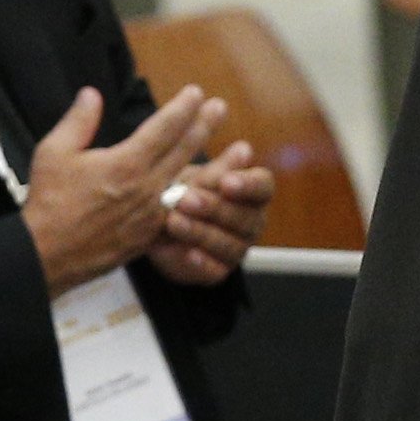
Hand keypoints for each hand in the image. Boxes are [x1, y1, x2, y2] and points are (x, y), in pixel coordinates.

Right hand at [20, 86, 220, 293]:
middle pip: (183, 150)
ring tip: (238, 148)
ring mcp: (153, 213)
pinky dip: (204, 199)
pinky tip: (218, 190)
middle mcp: (145, 187)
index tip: (196, 92)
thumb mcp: (52, 153)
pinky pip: (186, 212)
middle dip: (204, 125)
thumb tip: (91, 93)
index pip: (163, 129)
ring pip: (193, 182)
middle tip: (220, 107)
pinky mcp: (154, 234)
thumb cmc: (48, 203)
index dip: (182, 108)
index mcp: (124, 164)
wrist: (46, 255)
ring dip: (216, 161)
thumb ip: (78, 121)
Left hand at [146, 139, 273, 288]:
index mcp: (252, 193)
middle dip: (214, 208)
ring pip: (228, 244)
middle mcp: (251, 221)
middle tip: (187, 199)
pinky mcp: (218, 271)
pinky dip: (201, 262)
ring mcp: (237, 248)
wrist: (156, 226)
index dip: (247, 185)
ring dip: (201, 232)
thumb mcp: (195, 178)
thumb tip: (244, 149)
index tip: (226, 182)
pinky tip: (187, 253)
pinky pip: (214, 270)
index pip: (262, 186)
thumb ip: (218, 169)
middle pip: (244, 217)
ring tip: (174, 222)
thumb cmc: (183, 191)